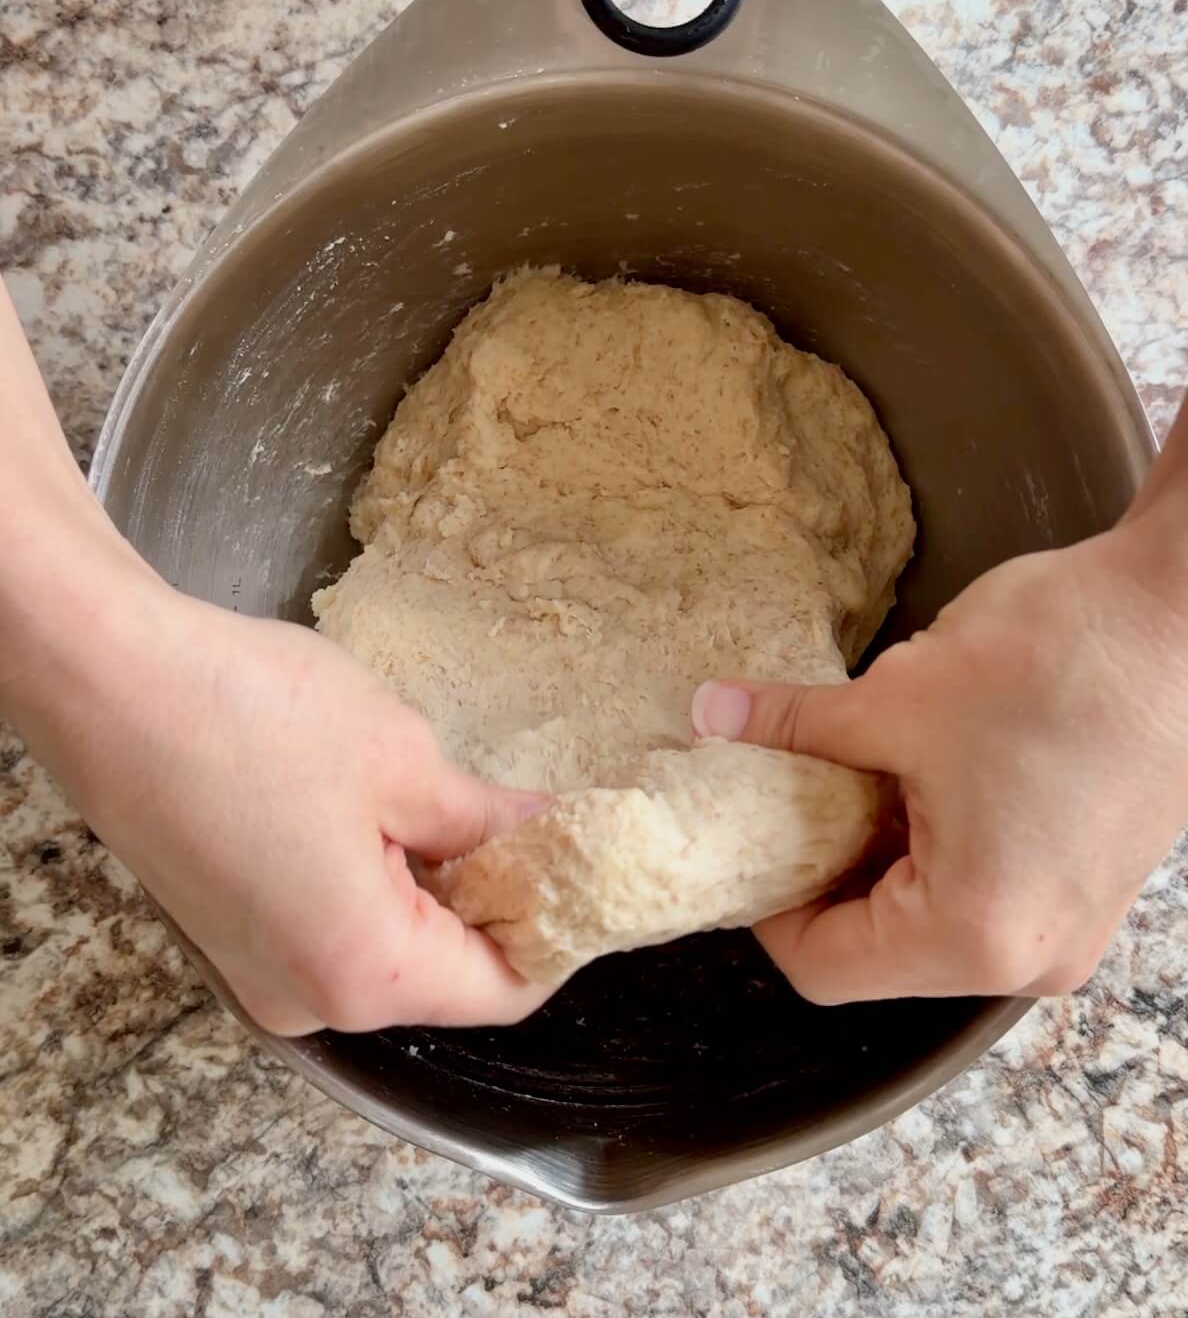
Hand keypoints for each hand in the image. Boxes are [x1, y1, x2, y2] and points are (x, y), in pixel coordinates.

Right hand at [5, 542, 548, 1036]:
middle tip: (527, 817)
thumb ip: (487, 820)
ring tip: (452, 801)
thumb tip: (545, 831)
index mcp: (363, 972)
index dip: (559, 929)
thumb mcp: (404, 760)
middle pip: (443, 978)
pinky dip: (372, 884)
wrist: (109, 680)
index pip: (504, 992)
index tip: (587, 866)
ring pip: (386, 952)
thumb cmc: (249, 716)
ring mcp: (258, 971)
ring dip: (432, 888)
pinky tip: (379, 809)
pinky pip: (329, 930)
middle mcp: (307, 999)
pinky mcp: (228, 933)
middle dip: (496, 903)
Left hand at [692, 517, 1187, 1002]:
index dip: (764, 908)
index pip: (825, 967)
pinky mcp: (1088, 885)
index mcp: (977, 935)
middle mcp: (1031, 958)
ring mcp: (1069, 927)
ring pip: (928, 920)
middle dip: (821, 875)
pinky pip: (981, 892)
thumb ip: (793, 726)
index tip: (737, 843)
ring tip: (848, 776)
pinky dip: (933, 845)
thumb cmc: (1061, 661)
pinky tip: (914, 774)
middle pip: (878, 952)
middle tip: (780, 802)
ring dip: (878, 855)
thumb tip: (713, 716)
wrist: (1186, 612)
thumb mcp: (897, 697)